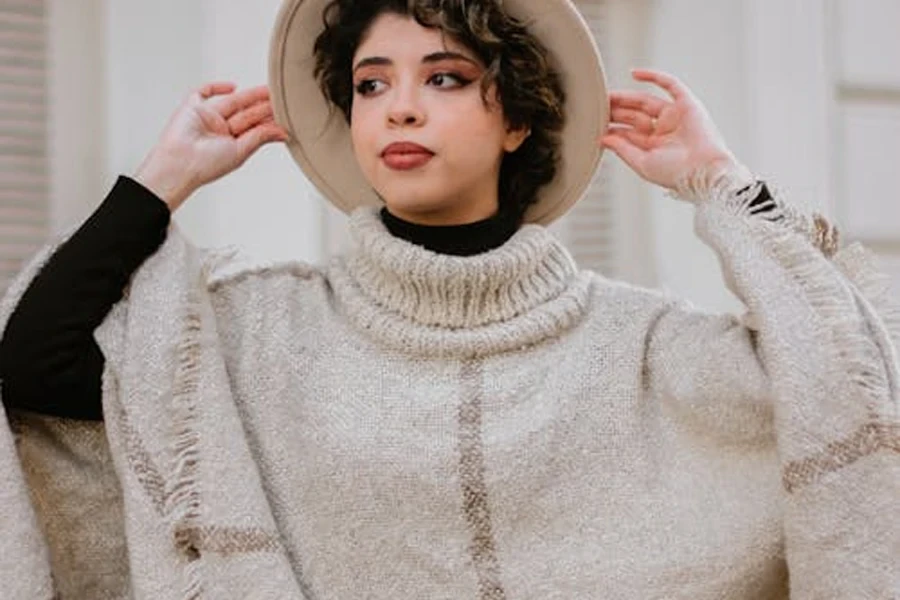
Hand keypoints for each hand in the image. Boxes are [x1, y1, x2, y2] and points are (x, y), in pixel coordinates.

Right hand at [134, 82, 289, 211]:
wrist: (179, 163)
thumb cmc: (205, 165)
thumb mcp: (240, 152)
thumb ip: (260, 137)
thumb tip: (283, 132)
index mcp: (232, 143)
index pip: (254, 127)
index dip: (269, 120)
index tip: (286, 115)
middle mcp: (220, 130)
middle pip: (246, 113)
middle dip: (263, 105)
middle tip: (282, 97)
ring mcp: (207, 117)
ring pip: (232, 102)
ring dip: (250, 96)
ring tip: (269, 90)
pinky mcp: (192, 107)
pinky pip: (204, 92)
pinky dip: (217, 88)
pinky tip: (233, 87)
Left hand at [600, 69, 739, 191]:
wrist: (702, 169)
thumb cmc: (676, 173)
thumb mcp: (642, 163)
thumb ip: (622, 150)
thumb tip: (603, 138)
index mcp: (654, 147)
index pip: (628, 133)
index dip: (612, 127)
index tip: (594, 124)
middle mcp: (663, 131)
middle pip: (634, 116)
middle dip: (616, 110)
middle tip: (597, 106)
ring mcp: (674, 116)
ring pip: (645, 101)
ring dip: (626, 97)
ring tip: (607, 95)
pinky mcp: (686, 104)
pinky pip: (669, 84)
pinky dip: (653, 77)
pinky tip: (634, 73)